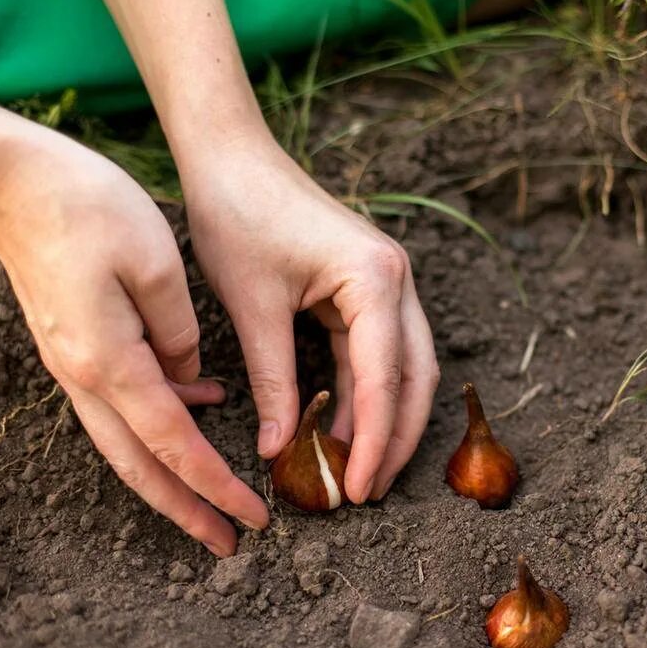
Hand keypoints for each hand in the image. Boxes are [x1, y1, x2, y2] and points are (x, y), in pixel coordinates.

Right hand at [0, 133, 267, 555]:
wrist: (10, 178)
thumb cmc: (87, 206)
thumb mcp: (156, 264)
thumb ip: (180, 333)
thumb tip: (192, 380)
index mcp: (111, 362)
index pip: (175, 445)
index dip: (216, 487)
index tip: (254, 519)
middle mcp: (84, 376)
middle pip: (140, 466)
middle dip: (187, 511)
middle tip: (229, 544)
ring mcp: (73, 364)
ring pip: (126, 443)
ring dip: (170, 478)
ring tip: (214, 500)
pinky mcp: (73, 346)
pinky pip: (120, 403)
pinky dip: (159, 421)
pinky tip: (201, 404)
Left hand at [181, 142, 439, 502]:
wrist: (231, 156)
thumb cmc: (237, 216)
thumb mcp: (252, 307)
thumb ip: (274, 381)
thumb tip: (280, 449)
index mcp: (375, 279)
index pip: (385, 378)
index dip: (375, 441)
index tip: (360, 488)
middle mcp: (396, 280)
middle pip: (415, 377)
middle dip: (397, 438)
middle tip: (369, 491)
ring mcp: (386, 282)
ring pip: (404, 368)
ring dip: (384, 420)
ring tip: (358, 471)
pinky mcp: (367, 287)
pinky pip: (377, 352)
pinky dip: (364, 393)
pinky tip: (342, 429)